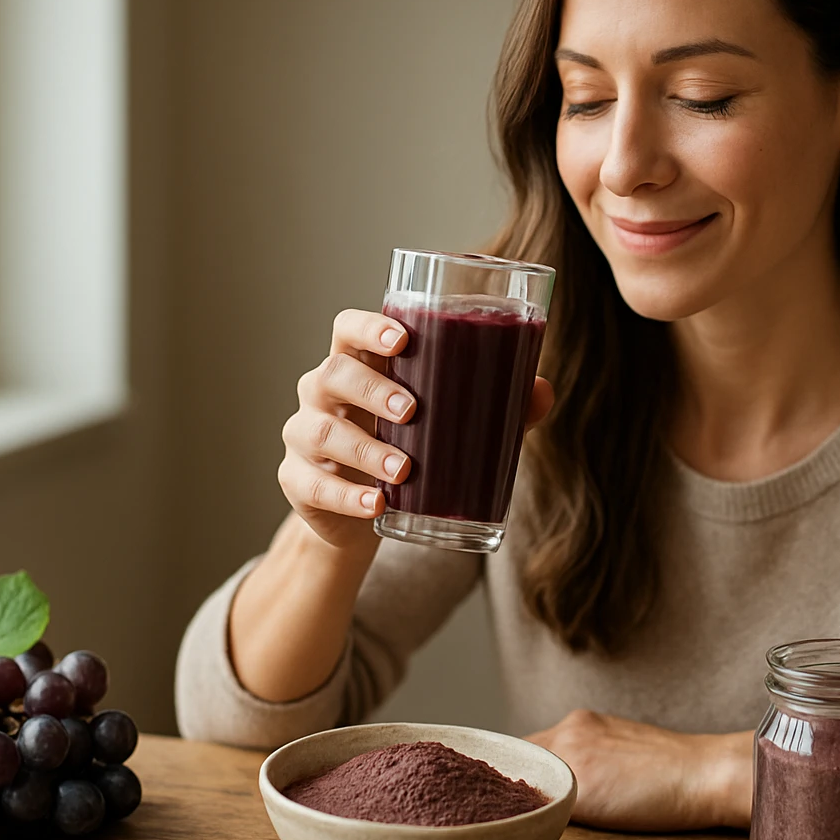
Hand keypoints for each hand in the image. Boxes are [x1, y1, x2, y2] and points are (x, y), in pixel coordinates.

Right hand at [280, 308, 553, 549]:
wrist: (362, 512)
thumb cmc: (408, 446)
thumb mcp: (448, 422)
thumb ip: (495, 404)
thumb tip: (542, 391)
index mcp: (358, 363)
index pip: (348, 328)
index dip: (370, 327)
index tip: (404, 338)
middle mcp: (321, 392)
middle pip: (331, 374)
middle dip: (372, 390)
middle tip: (413, 411)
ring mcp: (303, 436)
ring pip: (321, 431)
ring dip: (365, 450)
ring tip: (405, 471)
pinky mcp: (298, 481)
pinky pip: (313, 485)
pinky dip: (347, 497)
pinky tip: (375, 507)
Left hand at [527, 710, 751, 831]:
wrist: (705, 773)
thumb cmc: (674, 773)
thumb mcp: (622, 750)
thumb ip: (589, 757)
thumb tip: (563, 785)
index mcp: (580, 721)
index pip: (532, 749)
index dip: (527, 774)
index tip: (528, 793)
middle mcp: (569, 730)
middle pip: (522, 763)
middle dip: (524, 787)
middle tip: (531, 812)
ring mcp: (570, 753)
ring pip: (527, 782)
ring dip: (531, 802)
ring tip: (542, 822)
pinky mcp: (578, 783)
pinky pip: (542, 803)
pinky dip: (541, 816)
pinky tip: (552, 829)